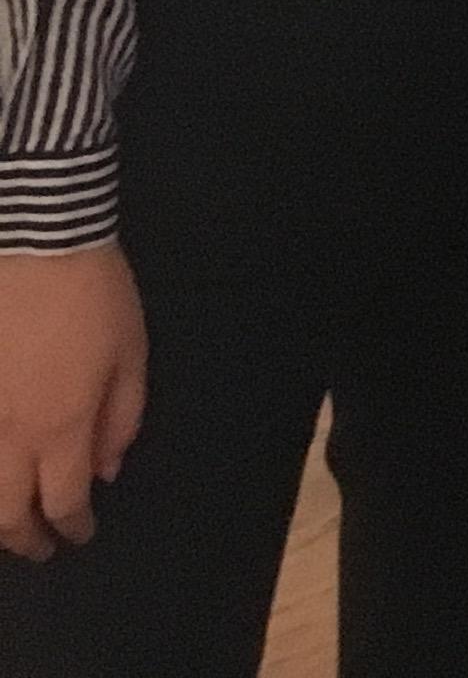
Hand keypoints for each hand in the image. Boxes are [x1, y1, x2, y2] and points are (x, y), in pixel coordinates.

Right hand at [0, 245, 146, 560]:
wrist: (34, 243)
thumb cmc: (93, 295)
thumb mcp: (131, 353)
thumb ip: (121, 417)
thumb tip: (107, 469)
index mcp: (60, 425)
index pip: (63, 500)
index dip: (72, 526)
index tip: (79, 536)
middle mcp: (7, 433)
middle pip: (7, 510)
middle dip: (25, 538)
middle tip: (40, 549)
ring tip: (8, 526)